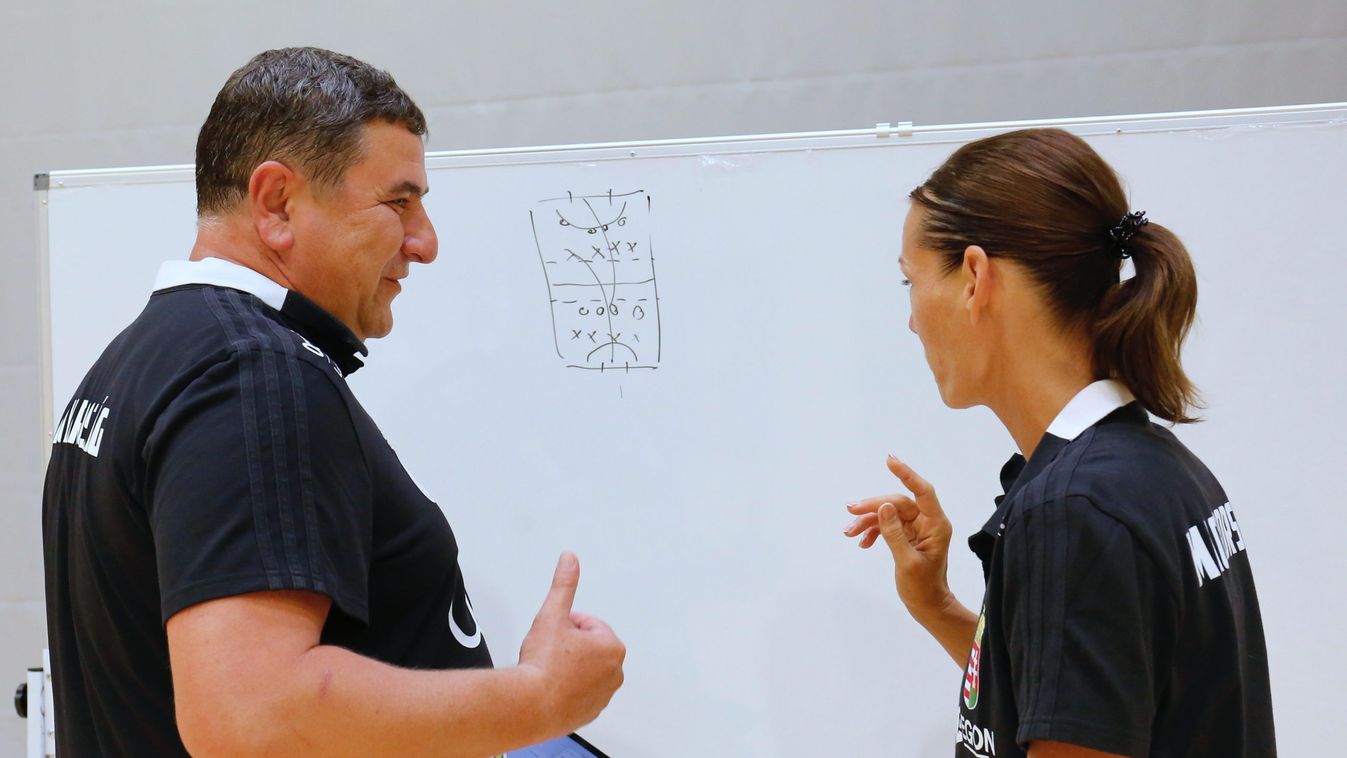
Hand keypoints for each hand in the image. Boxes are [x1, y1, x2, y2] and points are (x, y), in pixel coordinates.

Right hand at [517, 552, 625, 733]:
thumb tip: (570, 559)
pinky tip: (550, 687)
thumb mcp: (552, 615)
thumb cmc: (543, 665)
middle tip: (549, 654)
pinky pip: (579, 692)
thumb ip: (564, 585)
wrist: (529, 705)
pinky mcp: (591, 712)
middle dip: (569, 646)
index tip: (553, 637)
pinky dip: (567, 688)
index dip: (566, 626)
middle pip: (588, 647)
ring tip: (549, 671)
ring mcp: (604, 695)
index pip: (588, 624)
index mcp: (612, 648)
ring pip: (583, 669)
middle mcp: (614, 673)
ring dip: (568, 666)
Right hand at [844, 456, 955, 613]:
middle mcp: (928, 522)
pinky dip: (872, 531)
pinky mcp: (907, 536)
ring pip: (889, 514)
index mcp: (936, 525)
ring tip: (848, 532)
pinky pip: (887, 526)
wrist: (927, 605)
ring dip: (868, 521)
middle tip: (850, 511)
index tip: (890, 461)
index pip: (923, 491)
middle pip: (898, 503)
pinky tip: (861, 542)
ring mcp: (917, 528)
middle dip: (873, 506)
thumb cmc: (923, 588)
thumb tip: (883, 506)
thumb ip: (895, 533)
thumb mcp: (907, 562)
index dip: (907, 474)